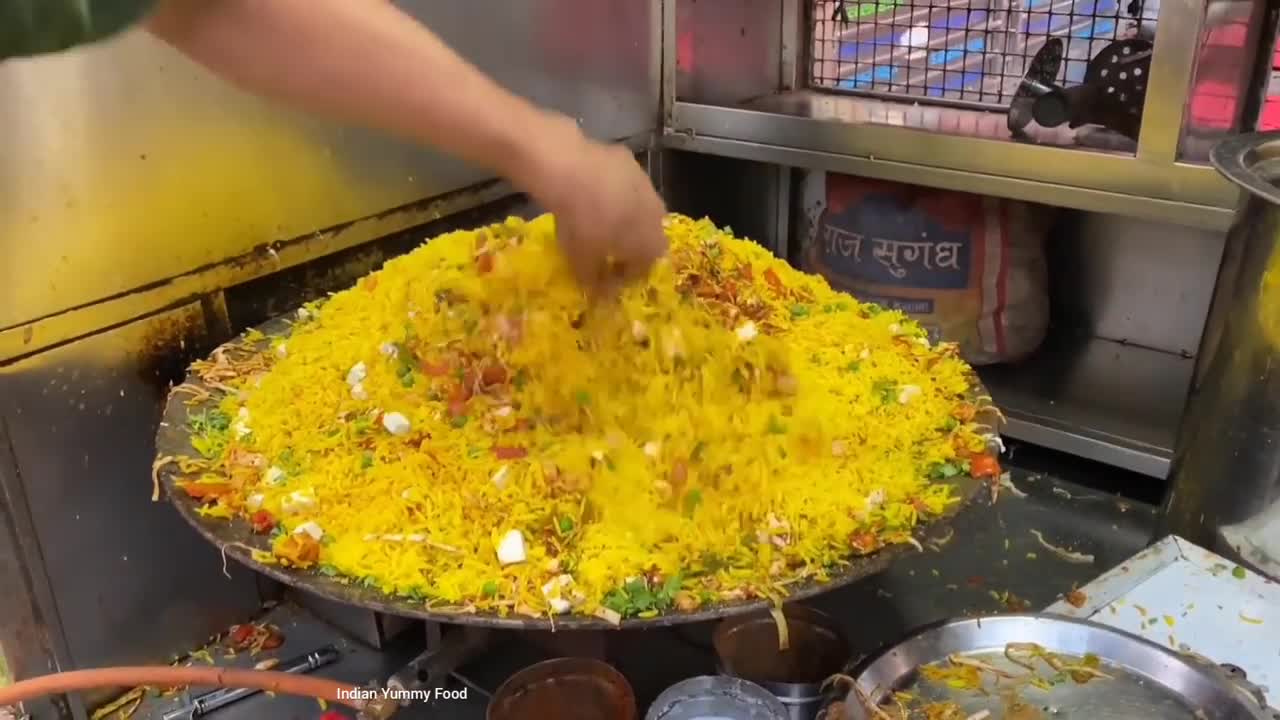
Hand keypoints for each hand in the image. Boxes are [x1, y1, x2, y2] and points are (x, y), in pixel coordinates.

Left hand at [518, 115, 668, 296]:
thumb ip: (594, 281)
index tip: (607, 277)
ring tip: (597, 217)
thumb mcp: (582, 261)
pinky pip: (624, 182)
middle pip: (647, 234)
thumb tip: (598, 294)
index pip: (646, 266)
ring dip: (623, 215)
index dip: (627, 274)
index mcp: (651, 243)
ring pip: (639, 206)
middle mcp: (657, 214)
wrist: (571, 170)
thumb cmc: (582, 224)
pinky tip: (589, 190)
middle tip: (605, 246)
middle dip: (629, 243)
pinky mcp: (629, 160)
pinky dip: (613, 190)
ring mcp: (645, 185)